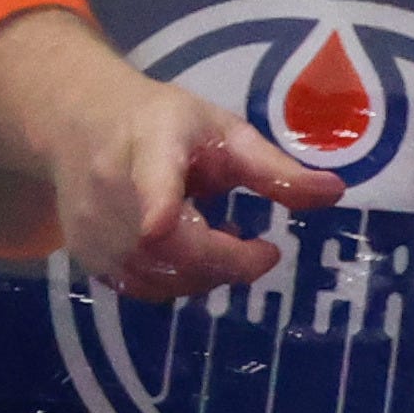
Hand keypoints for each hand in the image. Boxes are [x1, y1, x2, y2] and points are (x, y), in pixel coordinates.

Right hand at [0, 8, 334, 300]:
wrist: (77, 126)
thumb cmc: (163, 124)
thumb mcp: (222, 131)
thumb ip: (275, 169)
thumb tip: (336, 193)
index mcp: (149, 143)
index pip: (149, 176)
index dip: (156, 202)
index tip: (160, 223)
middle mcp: (110, 190)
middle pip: (169, 247)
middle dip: (226, 260)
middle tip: (261, 250)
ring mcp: (93, 230)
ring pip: (160, 278)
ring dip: (206, 273)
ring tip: (222, 239)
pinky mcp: (87, 259)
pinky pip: (144, 288)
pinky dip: (178, 280)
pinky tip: (190, 251)